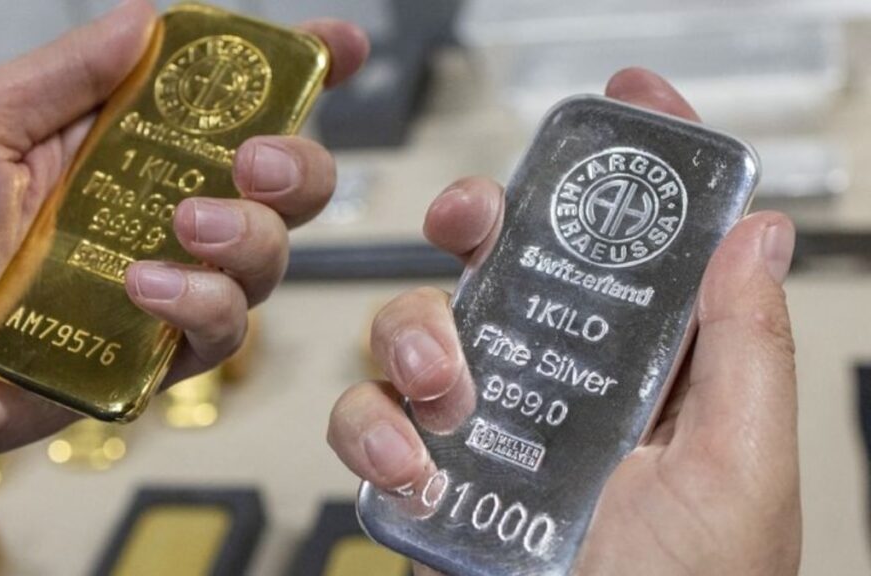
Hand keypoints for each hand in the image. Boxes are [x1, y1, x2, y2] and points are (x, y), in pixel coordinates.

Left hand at [0, 0, 367, 493]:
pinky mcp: (149, 358)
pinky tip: (145, 292)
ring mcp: (156, 287)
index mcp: (112, 146)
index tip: (341, 48)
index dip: (290, 73)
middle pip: (277, 184)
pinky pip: (221, 334)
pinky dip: (200, 307)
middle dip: (294, 165)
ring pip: (266, 260)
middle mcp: (149, 213)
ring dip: (247, 237)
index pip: (219, 104)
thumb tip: (148, 16)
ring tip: (184, 227)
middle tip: (256, 161)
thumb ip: (69, 74)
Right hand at [327, 69, 800, 575]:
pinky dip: (369, 427)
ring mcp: (484, 424)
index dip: (635, 164)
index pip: (640, 245)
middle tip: (473, 221)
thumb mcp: (739, 471)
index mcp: (646, 370)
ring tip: (446, 392)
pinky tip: (408, 465)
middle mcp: (558, 383)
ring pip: (420, 322)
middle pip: (508, 259)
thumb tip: (755, 232)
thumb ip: (744, 349)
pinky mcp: (424, 470)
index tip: (625, 100)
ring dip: (417, 334)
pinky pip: (366, 416)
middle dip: (484, 217)